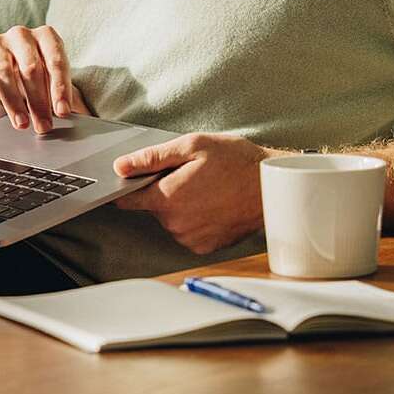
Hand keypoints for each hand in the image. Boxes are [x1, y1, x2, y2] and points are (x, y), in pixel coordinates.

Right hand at [0, 25, 91, 132]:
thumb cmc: (29, 72)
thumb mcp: (49, 79)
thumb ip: (63, 94)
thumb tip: (83, 117)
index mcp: (46, 37)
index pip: (56, 60)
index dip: (60, 87)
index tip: (63, 111)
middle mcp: (22, 35)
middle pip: (31, 67)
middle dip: (38, 100)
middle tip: (44, 125)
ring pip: (4, 69)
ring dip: (13, 100)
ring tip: (21, 122)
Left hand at [112, 134, 281, 254]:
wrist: (273, 187)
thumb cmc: (236, 162)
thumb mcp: (192, 147)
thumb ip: (152, 158)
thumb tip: (121, 167)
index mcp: (167, 198)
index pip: (128, 199)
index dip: (129, 187)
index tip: (134, 179)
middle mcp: (176, 224)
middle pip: (154, 207)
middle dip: (165, 190)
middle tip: (191, 175)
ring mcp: (191, 238)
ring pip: (172, 219)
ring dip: (182, 205)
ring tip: (208, 188)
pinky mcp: (205, 247)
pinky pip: (188, 231)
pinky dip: (196, 219)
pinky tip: (214, 204)